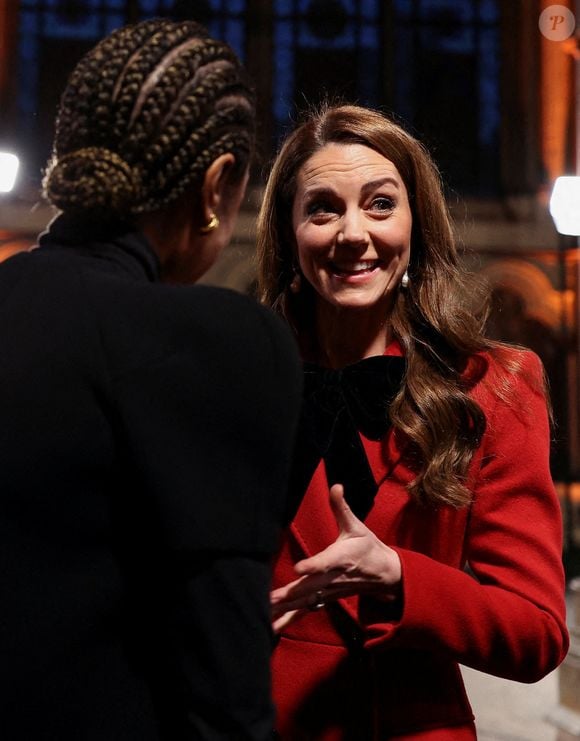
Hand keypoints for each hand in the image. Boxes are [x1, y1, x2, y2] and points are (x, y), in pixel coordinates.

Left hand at [271, 484, 400, 632]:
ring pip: (305, 602)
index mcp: (341, 558)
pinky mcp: (324, 599)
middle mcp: (333, 578)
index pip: (325, 563)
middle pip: (310, 587)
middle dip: (290, 594)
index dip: (312, 566)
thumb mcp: (357, 526)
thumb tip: (336, 485)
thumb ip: (342, 508)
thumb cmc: (367, 547)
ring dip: (285, 610)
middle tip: (270, 598)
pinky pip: (305, 611)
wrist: (384, 574)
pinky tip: (272, 628)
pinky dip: (289, 620)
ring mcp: (328, 592)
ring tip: (264, 615)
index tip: (298, 569)